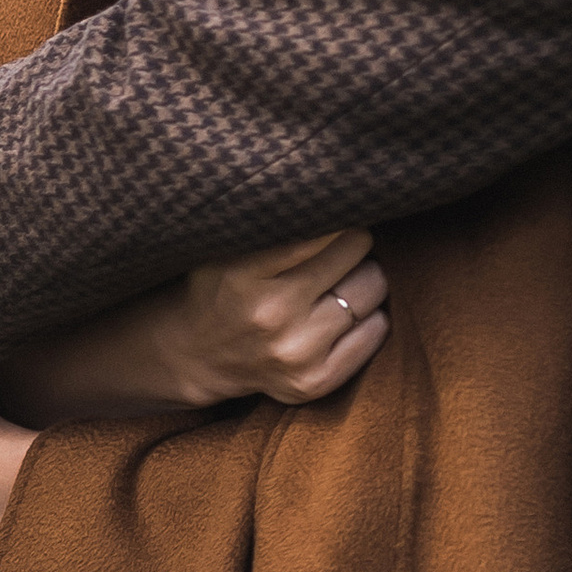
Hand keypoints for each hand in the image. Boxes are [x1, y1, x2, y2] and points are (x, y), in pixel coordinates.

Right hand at [161, 230, 388, 405]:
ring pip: (373, 289)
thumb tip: (338, 189)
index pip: (319, 227)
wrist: (195, 355)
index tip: (336, 208)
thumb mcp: (229, 245)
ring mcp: (296, 353)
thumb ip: (275, 222)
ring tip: (342, 276)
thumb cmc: (221, 286)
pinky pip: (376, 331)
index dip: (335, 214)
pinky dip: (370, 315)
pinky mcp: (314, 382)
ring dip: (365, 276)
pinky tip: (345, 311)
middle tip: (341, 243)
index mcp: (243, 272)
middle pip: (354, 252)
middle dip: (353, 241)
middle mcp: (271, 315)